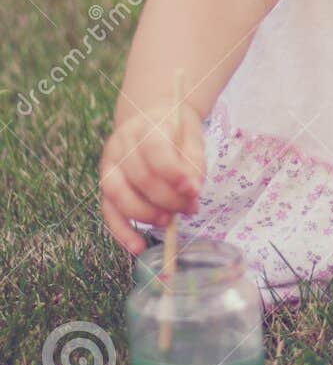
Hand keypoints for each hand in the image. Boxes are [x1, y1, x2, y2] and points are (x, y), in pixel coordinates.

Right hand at [98, 103, 204, 255]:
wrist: (151, 118)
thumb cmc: (175, 132)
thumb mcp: (192, 139)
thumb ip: (194, 165)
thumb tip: (192, 195)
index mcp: (147, 126)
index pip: (155, 149)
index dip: (173, 172)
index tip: (192, 190)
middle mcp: (121, 144)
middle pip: (140, 176)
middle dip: (167, 199)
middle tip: (187, 208)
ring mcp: (109, 164)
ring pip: (118, 194)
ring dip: (145, 214)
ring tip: (168, 221)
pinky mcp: (105, 185)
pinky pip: (108, 211)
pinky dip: (122, 232)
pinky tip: (137, 247)